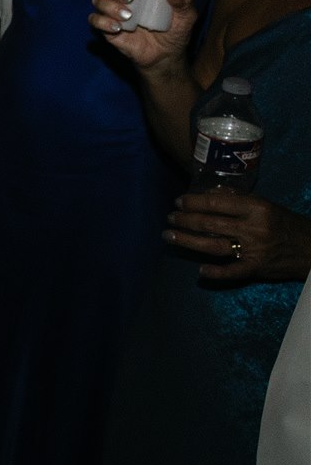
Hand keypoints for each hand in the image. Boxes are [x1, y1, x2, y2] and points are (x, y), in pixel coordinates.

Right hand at [88, 0, 197, 68]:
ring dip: (109, 5)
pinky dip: (103, 22)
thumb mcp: (186, 16)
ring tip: (128, 16)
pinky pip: (94, 20)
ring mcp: (112, 11)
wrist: (165, 57)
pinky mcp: (106, 28)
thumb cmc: (175, 31)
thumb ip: (183, 2)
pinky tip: (117, 28)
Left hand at [164, 192, 310, 283]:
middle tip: (169, 218)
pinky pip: (233, 272)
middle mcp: (253, 228)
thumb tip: (210, 192)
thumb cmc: (284, 223)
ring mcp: (254, 250)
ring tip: (168, 236)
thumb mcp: (265, 204)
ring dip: (188, 241)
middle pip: (211, 224)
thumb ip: (237, 198)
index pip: (217, 204)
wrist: (310, 248)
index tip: (178, 202)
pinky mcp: (256, 268)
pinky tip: (200, 271)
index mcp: (256, 209)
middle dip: (185, 221)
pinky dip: (217, 272)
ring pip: (214, 246)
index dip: (194, 202)